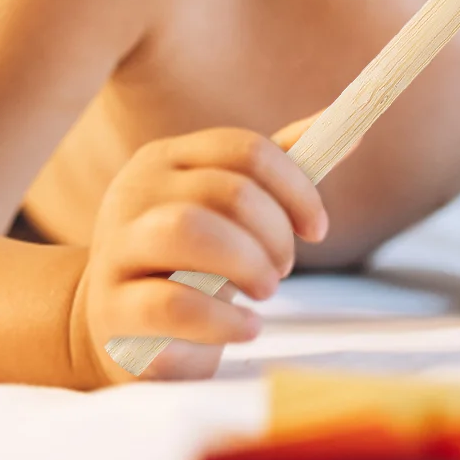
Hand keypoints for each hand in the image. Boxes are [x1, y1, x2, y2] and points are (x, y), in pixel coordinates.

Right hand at [73, 122, 326, 384]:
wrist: (122, 331)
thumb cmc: (189, 262)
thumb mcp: (230, 211)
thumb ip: (281, 169)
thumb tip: (349, 129)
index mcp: (166, 159)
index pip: (244, 148)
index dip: (295, 187)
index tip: (317, 228)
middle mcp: (135, 193)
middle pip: (227, 190)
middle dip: (274, 233)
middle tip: (284, 267)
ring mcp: (116, 248)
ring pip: (189, 230)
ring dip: (248, 262)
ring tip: (264, 291)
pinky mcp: (110, 309)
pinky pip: (172, 304)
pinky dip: (224, 318)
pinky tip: (247, 328)